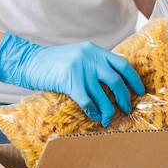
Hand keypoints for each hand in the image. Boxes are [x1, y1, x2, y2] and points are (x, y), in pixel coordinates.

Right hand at [0, 33, 144, 125]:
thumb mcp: (78, 56)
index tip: (140, 90)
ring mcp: (80, 69)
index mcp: (94, 50)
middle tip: (127, 108)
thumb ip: (94, 64)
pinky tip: (95, 117)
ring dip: (109, 109)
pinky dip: (94, 111)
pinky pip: (87, 101)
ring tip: (110, 118)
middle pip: (116, 80)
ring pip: (103, 94)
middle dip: (124, 97)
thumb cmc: (53, 62)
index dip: (134, 79)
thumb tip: (114, 82)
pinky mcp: (69, 82)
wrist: (28, 61)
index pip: (122, 64)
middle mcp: (89, 58)